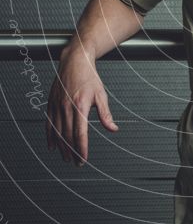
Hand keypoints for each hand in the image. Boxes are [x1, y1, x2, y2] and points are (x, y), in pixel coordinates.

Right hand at [46, 46, 118, 166]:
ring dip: (61, 148)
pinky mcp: (51, 103)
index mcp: (80, 105)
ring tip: (67, 158)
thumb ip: (106, 114)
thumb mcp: (101, 94)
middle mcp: (66, 107)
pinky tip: (52, 146)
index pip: (80, 133)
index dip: (81, 149)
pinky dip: (50, 137)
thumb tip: (113, 129)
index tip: (83, 159)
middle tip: (77, 163)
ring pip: (57, 132)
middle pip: (67, 136)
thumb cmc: (89, 77)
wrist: (74, 60)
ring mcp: (56, 105)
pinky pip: (48, 124)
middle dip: (72, 152)